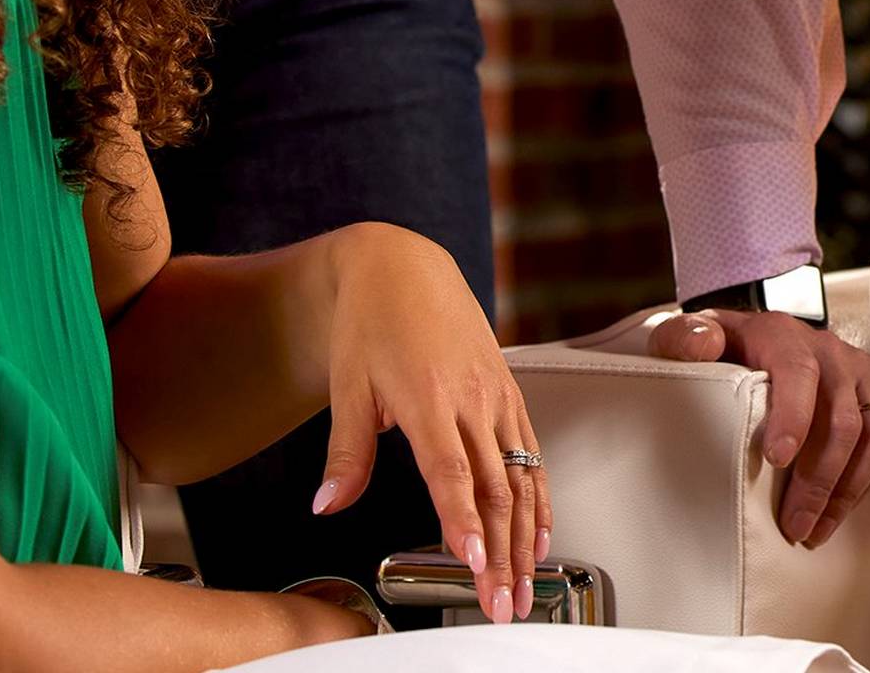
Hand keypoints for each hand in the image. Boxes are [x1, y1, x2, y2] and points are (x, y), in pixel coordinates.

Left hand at [308, 223, 547, 623]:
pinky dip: (539, 498)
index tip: (474, 563)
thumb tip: (328, 504)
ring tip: (527, 584)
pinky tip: (541, 533)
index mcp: (428, 397)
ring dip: (526, 537)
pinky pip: (531, 453)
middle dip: (502, 553)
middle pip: (495, 488)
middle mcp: (472, 399)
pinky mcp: (509, 394)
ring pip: (521, 477)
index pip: (452, 472)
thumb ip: (345, 453)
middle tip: (503, 601)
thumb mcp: (346, 386)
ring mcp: (497, 397)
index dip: (464, 521)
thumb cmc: (372, 320)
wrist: (402, 266)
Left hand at [648, 307, 869, 547]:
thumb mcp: (688, 336)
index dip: (794, 417)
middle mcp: (833, 351)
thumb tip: (702, 347)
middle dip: (819, 481)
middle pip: (842, 420)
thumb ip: (682, 338)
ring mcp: (864, 372)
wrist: (757, 336)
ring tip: (817, 531)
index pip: (799, 374)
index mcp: (785, 337)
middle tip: (795, 526)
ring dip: (848, 490)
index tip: (776, 460)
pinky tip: (841, 509)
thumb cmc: (724, 349)